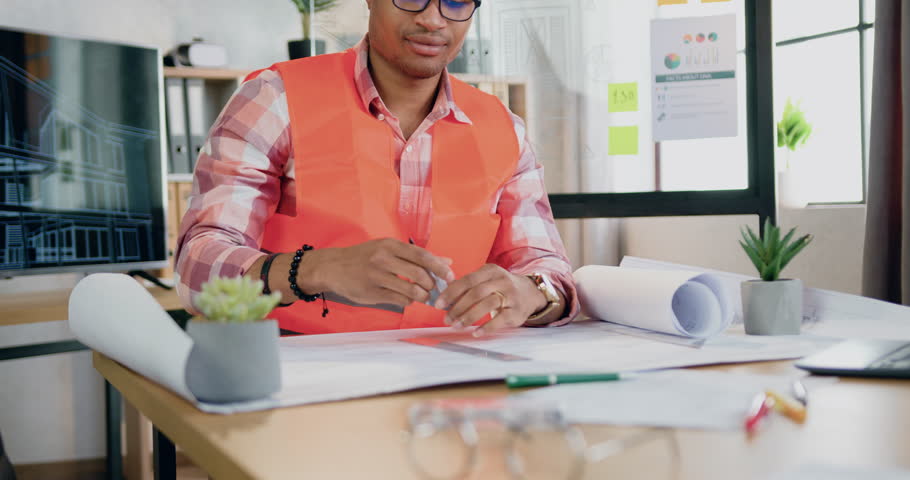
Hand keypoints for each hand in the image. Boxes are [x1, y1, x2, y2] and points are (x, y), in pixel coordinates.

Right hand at [302, 238, 454, 307]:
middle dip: (432, 284)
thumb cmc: (365, 257)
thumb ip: (416, 256)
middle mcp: (383, 259)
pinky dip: (408, 301)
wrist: (333, 267)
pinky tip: (407, 299)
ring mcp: (377, 276)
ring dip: (422, 296)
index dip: (439, 267)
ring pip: (410, 290)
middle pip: (419, 274)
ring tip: (423, 296)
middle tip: (436, 289)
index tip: (450, 276)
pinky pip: (398, 300)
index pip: (422, 256)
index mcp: (390, 246)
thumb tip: (446, 262)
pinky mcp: (371, 292)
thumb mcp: (389, 249)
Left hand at [434, 264, 546, 336]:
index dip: (451, 292)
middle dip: (458, 307)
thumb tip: (443, 298)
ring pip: (487, 305)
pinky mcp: (516, 311)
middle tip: (447, 319)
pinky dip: (486, 327)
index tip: (438, 304)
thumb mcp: (487, 280)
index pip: (467, 280)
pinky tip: (475, 332)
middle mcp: (501, 281)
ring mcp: (510, 296)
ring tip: (457, 326)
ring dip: (468, 317)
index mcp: (490, 271)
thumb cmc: (500, 288)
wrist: (530, 293)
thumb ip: (468, 286)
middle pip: (475, 292)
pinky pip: (500, 319)